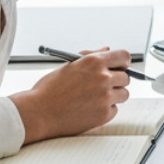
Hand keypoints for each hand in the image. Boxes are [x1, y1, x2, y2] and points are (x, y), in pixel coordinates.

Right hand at [12, 48, 130, 144]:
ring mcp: (105, 97)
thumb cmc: (49, 89)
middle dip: (117, 81)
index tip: (120, 67)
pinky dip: (105, 110)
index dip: (123, 62)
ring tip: (93, 99)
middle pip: (126, 77)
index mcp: (94, 62)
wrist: (38, 113)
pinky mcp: (104, 114)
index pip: (124, 56)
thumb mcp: (69, 66)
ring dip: (113, 96)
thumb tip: (107, 50)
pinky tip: (88, 109)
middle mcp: (103, 78)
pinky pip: (114, 110)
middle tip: (103, 86)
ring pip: (123, 95)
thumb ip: (92, 57)